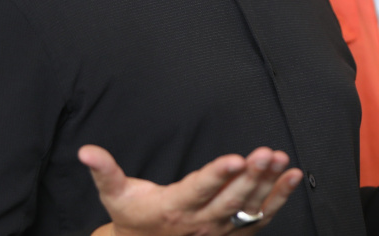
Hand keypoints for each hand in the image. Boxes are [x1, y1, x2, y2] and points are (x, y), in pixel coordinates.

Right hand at [80, 144, 302, 235]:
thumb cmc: (131, 217)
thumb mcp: (114, 195)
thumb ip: (104, 171)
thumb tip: (86, 150)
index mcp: (174, 208)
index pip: (200, 189)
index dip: (218, 174)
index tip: (236, 159)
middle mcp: (201, 221)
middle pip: (230, 197)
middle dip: (251, 175)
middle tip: (267, 153)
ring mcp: (220, 229)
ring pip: (248, 206)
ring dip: (268, 184)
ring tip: (281, 159)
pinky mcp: (234, 230)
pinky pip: (261, 216)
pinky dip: (279, 198)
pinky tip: (292, 176)